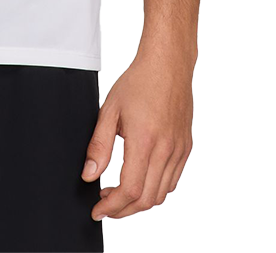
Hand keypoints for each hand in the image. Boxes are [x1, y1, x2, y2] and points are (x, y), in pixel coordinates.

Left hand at [80, 47, 194, 220]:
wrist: (168, 65)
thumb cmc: (139, 82)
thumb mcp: (110, 110)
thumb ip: (98, 145)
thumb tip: (89, 174)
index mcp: (145, 140)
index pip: (130, 189)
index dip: (112, 207)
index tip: (98, 210)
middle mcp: (166, 149)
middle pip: (146, 199)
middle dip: (123, 209)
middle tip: (105, 204)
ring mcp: (179, 150)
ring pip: (161, 194)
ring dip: (139, 202)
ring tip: (118, 192)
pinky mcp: (185, 148)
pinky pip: (172, 181)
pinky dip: (155, 189)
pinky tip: (139, 178)